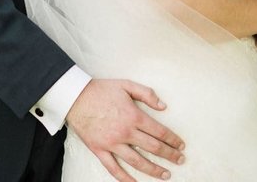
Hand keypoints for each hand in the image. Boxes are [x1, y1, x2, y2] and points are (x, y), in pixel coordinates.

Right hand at [66, 79, 185, 181]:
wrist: (75, 97)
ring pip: (137, 161)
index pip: (159, 132)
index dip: (173, 140)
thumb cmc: (102, 90)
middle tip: (180, 160)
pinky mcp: (99, 150)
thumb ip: (147, 94)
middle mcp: (125, 132)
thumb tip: (163, 106)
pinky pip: (113, 168)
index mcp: (134, 116)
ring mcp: (112, 143)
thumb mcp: (127, 84)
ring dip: (153, 170)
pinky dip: (124, 178)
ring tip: (166, 175)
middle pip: (152, 148)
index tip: (181, 146)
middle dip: (169, 155)